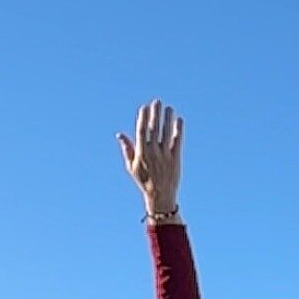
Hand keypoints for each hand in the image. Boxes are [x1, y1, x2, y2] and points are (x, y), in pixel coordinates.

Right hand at [118, 100, 183, 217]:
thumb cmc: (144, 181)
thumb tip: (119, 134)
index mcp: (141, 153)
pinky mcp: (176, 159)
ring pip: (166, 133)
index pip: (141, 131)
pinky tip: (179, 120)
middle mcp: (153, 153)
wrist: (160, 196)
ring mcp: (165, 155)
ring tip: (169, 108)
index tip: (144, 107)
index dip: (143, 118)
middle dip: (155, 114)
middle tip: (157, 102)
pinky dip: (178, 130)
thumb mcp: (132, 166)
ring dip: (167, 119)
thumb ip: (127, 149)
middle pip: (154, 129)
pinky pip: (177, 141)